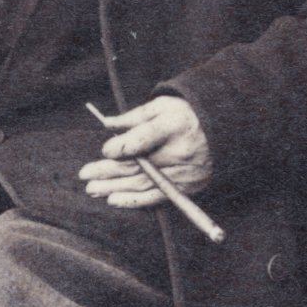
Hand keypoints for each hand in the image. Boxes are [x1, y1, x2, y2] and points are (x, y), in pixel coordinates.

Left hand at [78, 96, 212, 209]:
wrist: (221, 132)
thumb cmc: (185, 116)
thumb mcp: (161, 107)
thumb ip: (133, 117)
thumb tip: (106, 124)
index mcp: (174, 126)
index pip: (145, 139)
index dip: (123, 146)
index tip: (105, 150)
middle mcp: (180, 152)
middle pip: (139, 164)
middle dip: (109, 171)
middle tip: (85, 174)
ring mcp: (184, 172)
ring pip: (143, 183)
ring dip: (114, 188)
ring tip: (92, 189)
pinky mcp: (186, 187)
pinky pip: (156, 197)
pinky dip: (133, 200)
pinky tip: (113, 199)